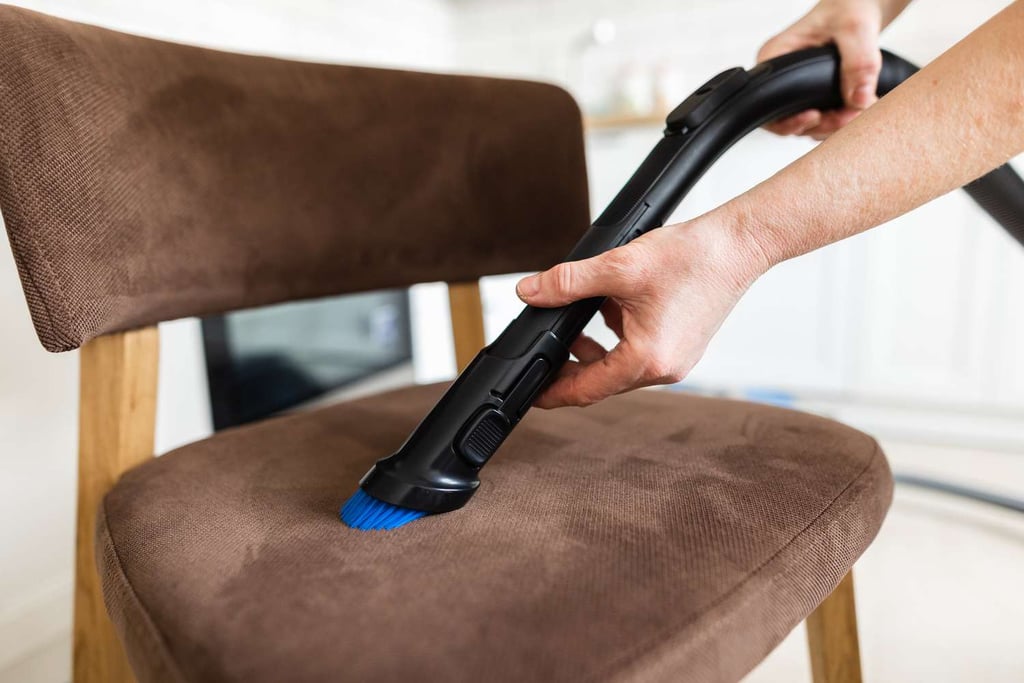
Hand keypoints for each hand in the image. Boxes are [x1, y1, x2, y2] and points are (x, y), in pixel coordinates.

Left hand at [515, 213, 768, 407]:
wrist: (738, 245)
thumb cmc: (691, 257)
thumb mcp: (618, 267)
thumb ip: (567, 283)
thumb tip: (531, 292)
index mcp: (647, 361)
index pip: (587, 390)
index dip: (554, 393)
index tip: (532, 394)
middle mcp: (664, 369)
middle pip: (602, 381)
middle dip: (569, 366)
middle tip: (542, 353)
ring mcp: (675, 361)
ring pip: (618, 366)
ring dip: (592, 348)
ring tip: (572, 321)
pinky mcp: (681, 348)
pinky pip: (637, 353)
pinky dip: (616, 336)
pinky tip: (607, 308)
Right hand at [758, 0, 901, 138]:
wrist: (860, 6)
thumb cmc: (848, 7)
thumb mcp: (855, 29)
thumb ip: (859, 63)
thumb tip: (859, 99)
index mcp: (776, 56)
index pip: (767, 101)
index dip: (787, 119)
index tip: (815, 116)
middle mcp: (782, 76)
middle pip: (786, 120)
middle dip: (819, 125)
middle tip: (848, 117)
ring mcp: (797, 88)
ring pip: (806, 124)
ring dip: (832, 126)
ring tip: (856, 112)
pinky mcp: (814, 95)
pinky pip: (820, 119)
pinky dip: (838, 121)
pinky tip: (855, 110)